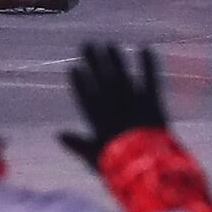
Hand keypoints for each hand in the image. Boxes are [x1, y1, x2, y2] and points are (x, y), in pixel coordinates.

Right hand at [58, 43, 171, 169]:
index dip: (80, 82)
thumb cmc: (119, 167)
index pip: (87, 96)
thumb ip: (78, 144)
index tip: (74, 68)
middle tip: (88, 44)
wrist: (147, 167)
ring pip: (123, 76)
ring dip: (116, 59)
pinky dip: (149, 64)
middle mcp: (115, 106)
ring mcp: (134, 102)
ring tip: (110, 44)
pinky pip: (150, 80)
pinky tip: (146, 48)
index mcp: (99, 120)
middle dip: (94, 61)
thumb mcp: (94, 158)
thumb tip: (58, 135)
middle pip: (103, 79)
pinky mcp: (153, 102)